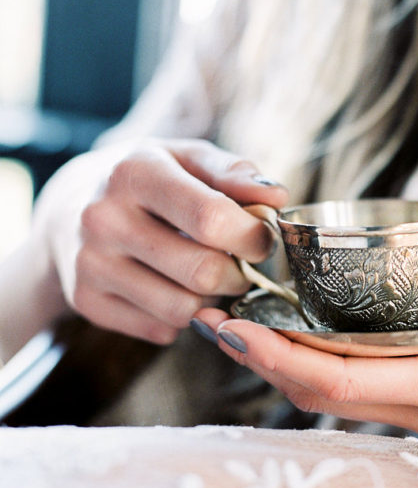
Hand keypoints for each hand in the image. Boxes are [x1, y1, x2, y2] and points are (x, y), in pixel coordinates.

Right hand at [38, 138, 287, 343]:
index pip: (212, 218)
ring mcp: (89, 263)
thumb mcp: (188, 158)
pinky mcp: (85, 301)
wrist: (71, 206)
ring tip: (211, 276)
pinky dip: (182, 318)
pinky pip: (161, 329)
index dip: (253, 236)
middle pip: (203, 271)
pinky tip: (175, 289)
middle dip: (239, 274)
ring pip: (184, 309)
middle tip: (242, 265)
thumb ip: (235, 173)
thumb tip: (276, 197)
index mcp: (135, 172)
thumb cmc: (151, 179)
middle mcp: (104, 218)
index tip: (263, 238)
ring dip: (213, 299)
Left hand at [194, 197, 417, 456]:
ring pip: (336, 400)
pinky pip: (364, 396)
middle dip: (261, 359)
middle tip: (215, 314)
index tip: (232, 321)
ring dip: (286, 366)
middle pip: (318, 394)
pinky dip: (323, 370)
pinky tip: (313, 340)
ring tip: (248, 323)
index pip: (338, 379)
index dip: (276, 354)